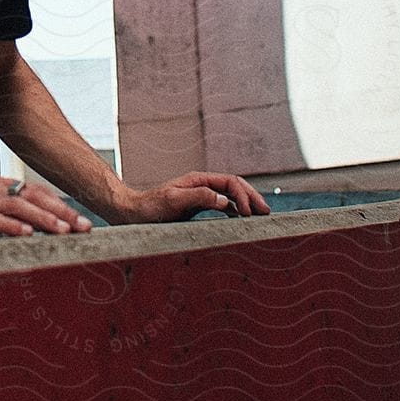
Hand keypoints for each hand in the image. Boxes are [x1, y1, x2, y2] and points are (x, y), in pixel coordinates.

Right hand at [0, 174, 93, 242]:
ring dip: (42, 218)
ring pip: (16, 204)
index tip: (83, 223)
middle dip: (61, 212)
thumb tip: (39, 238)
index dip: (62, 207)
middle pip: (33, 196)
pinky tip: (25, 234)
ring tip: (62, 232)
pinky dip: (9, 225)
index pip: (37, 193)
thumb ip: (9, 224)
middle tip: (83, 228)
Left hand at [117, 171, 270, 222]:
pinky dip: (236, 211)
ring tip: (260, 216)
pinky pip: (222, 206)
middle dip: (252, 196)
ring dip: (247, 203)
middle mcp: (201, 185)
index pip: (230, 182)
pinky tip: (242, 220)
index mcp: (198, 180)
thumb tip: (224, 200)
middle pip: (234, 186)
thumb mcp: (173, 201)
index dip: (244, 195)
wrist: (133, 213)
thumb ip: (198, 197)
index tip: (250, 213)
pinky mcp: (197, 207)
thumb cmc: (150, 207)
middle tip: (267, 212)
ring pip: (230, 195)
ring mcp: (200, 195)